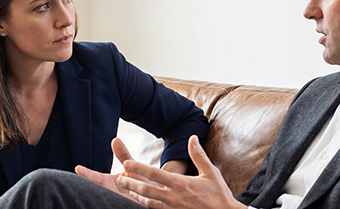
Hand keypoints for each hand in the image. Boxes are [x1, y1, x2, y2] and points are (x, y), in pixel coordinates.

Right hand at [75, 137, 150, 203]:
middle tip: (77, 183)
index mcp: (108, 182)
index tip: (78, 168)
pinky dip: (112, 203)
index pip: (95, 178)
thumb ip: (123, 155)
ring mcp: (115, 201)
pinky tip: (111, 201)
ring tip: (88, 194)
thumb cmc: (140, 180)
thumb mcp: (131, 165)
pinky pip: (116, 205)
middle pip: (96, 190)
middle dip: (87, 188)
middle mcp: (109, 193)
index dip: (87, 174)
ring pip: (105, 198)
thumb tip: (115, 139)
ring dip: (100, 196)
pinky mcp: (122, 206)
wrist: (153, 195)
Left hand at [117, 135, 246, 208]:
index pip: (154, 174)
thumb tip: (192, 137)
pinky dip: (146, 206)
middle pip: (146, 190)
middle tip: (120, 179)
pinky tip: (141, 202)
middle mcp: (174, 197)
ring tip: (127, 190)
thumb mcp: (210, 172)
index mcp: (181, 184)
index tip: (126, 164)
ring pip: (148, 202)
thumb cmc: (219, 194)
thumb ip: (198, 154)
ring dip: (136, 196)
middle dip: (131, 183)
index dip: (138, 169)